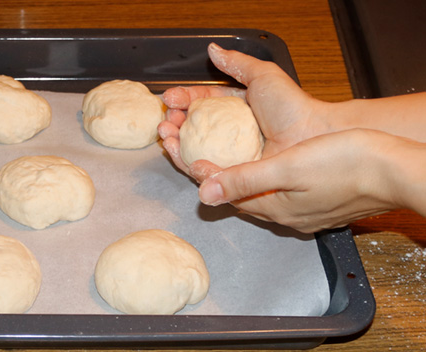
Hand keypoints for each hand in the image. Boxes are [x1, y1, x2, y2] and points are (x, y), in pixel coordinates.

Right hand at [158, 43, 329, 181]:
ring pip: (194, 151)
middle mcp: (232, 135)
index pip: (204, 104)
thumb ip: (237, 63)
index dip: (185, 100)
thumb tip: (212, 49)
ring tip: (164, 135)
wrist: (311, 138)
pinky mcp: (233, 179)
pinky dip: (185, 162)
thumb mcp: (263, 77)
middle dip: (174, 124)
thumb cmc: (293, 108)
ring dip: (174, 143)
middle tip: (164, 120)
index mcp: (238, 111)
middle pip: (194, 130)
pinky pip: (205, 172)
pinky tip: (175, 151)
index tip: (170, 98)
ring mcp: (232, 157)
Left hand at [198, 129, 406, 232]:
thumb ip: (245, 179)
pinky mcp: (321, 203)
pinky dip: (265, 180)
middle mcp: (288, 216)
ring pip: (261, 196)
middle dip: (217, 178)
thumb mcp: (288, 167)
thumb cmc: (348, 163)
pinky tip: (266, 167)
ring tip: (224, 160)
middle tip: (197, 155)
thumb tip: (203, 193)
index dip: (204, 175)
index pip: (227, 194)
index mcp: (276, 208)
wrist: (398, 170)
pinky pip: (281, 194)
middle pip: (241, 197)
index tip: (185, 154)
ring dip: (240, 179)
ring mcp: (306, 212)